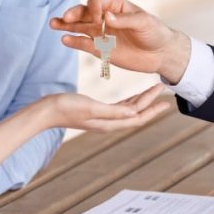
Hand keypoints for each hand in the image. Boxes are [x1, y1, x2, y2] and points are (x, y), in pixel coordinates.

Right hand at [43, 83, 170, 131]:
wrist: (46, 110)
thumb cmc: (66, 107)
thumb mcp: (91, 107)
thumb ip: (113, 112)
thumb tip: (134, 114)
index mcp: (109, 122)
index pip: (137, 118)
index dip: (153, 110)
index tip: (167, 102)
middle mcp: (108, 122)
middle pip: (136, 114)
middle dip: (151, 103)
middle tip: (164, 91)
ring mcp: (102, 117)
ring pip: (128, 110)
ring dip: (141, 101)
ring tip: (153, 92)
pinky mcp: (96, 111)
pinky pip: (119, 107)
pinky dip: (129, 101)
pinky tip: (132, 96)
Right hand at [50, 0, 191, 82]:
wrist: (161, 54)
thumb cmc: (155, 33)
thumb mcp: (144, 23)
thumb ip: (125, 19)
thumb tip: (106, 16)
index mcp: (116, 5)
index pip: (97, 1)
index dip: (94, 8)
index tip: (98, 19)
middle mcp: (105, 17)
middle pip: (84, 12)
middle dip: (74, 14)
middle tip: (65, 18)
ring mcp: (101, 33)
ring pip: (79, 27)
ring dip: (66, 25)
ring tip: (53, 24)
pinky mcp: (100, 49)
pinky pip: (83, 43)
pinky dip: (74, 41)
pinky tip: (64, 39)